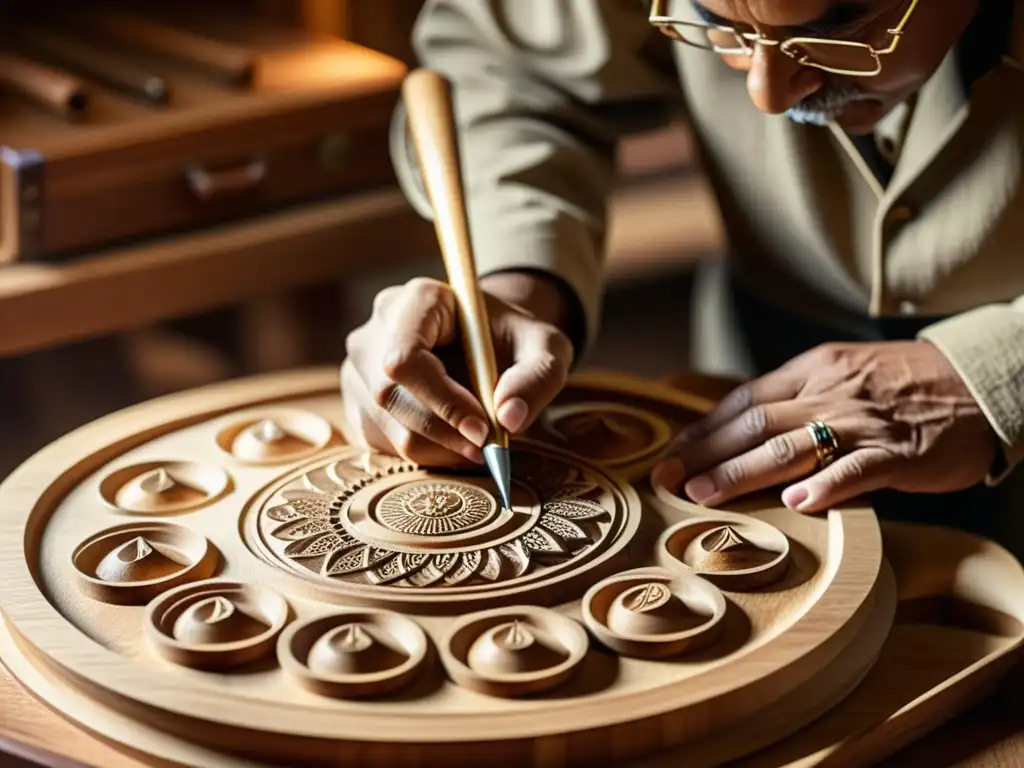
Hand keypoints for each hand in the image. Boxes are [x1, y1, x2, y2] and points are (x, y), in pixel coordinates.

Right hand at [341, 272, 574, 466]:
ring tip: (478, 445)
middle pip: (390, 397)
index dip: (441, 401)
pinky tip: (454, 442)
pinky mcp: (357, 402)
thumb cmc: (515, 340)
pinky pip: (382, 442)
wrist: (486, 343)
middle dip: (443, 432)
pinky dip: (424, 454)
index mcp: (417, 300)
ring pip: (387, 427)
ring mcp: (358, 367)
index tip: (484, 428)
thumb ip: (538, 377)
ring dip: (438, 449)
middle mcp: (376, 329)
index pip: (405, 358)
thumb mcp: (545, 348)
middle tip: (488, 447)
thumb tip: (510, 418)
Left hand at [664, 341, 998, 512]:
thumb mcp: (840, 373)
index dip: (703, 430)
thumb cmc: (902, 384)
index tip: (671, 456)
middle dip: (705, 455)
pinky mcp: (899, 452)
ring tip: (705, 496)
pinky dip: (827, 486)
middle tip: (667, 481)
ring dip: (742, 472)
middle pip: (755, 424)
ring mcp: (862, 423)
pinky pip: (859, 469)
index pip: (743, 402)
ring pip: (791, 446)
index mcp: (812, 371)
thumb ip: (795, 398)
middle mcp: (829, 393)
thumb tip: (740, 428)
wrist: (978, 381)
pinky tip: (798, 504)